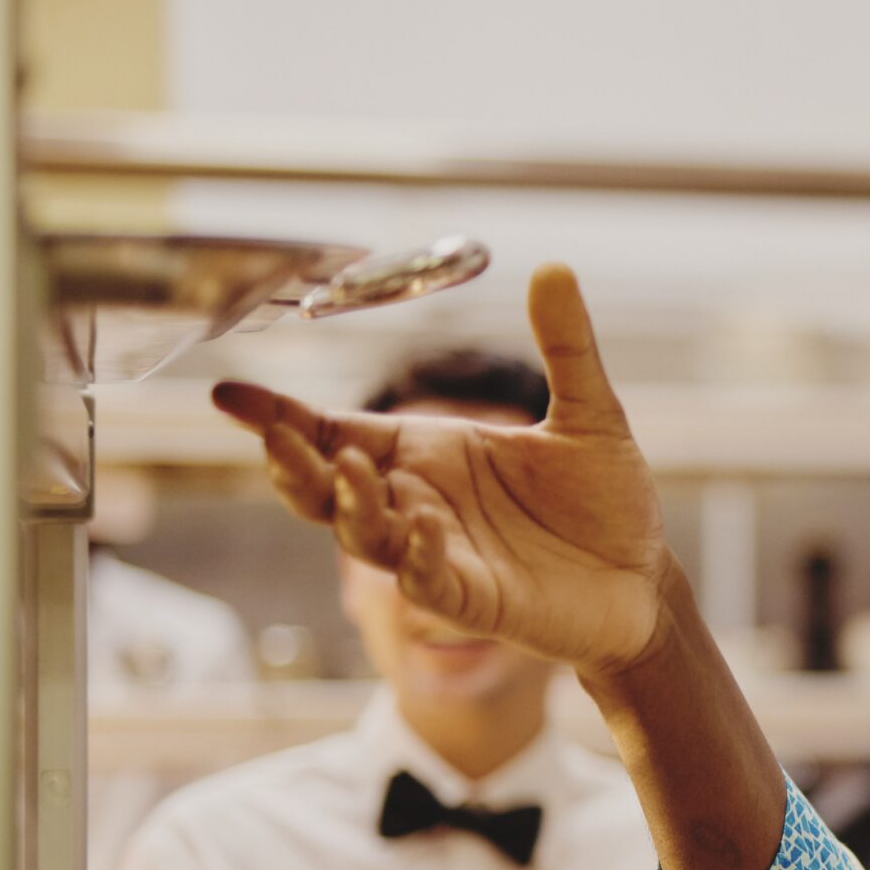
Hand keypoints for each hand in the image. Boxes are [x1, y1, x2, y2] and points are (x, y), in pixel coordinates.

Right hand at [213, 266, 672, 676]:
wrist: (643, 580)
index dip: (281, 415)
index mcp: (428, 453)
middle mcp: (418, 502)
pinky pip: (428, 584)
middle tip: (278, 437)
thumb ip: (566, 348)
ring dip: (352, 505)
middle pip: (327, 486)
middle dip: (297, 463)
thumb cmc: (604, 502)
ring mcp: (439, 556)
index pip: (335, 430)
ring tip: (350, 471)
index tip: (226, 393)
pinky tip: (422, 532)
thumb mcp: (589, 414)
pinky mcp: (473, 601)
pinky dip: (419, 560)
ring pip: (365, 535)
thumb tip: (555, 268)